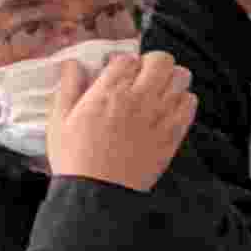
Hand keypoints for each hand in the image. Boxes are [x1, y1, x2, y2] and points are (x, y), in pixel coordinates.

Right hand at [38, 48, 194, 192]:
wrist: (98, 192)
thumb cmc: (75, 158)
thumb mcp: (59, 121)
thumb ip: (68, 88)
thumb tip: (72, 64)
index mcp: (108, 92)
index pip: (127, 58)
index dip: (122, 63)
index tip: (117, 74)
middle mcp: (138, 98)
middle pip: (161, 59)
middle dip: (151, 64)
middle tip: (142, 78)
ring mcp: (160, 114)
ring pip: (182, 77)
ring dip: (171, 80)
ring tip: (157, 92)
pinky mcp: (175, 132)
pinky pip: (191, 102)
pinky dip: (183, 101)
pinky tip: (167, 110)